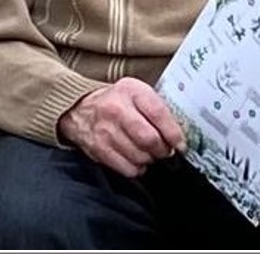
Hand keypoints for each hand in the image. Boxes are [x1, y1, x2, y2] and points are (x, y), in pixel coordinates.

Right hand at [57, 77, 185, 177]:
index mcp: (131, 91)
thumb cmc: (116, 101)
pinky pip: (127, 168)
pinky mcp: (99, 150)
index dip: (174, 133)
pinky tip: (135, 158)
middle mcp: (116, 110)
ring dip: (150, 159)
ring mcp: (105, 131)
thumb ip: (157, 108)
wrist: (79, 109)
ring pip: (140, 157)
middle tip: (165, 150)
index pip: (158, 114)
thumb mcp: (137, 92)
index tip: (180, 144)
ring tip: (148, 152)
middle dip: (163, 150)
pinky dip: (137, 168)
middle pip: (149, 139)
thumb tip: (178, 133)